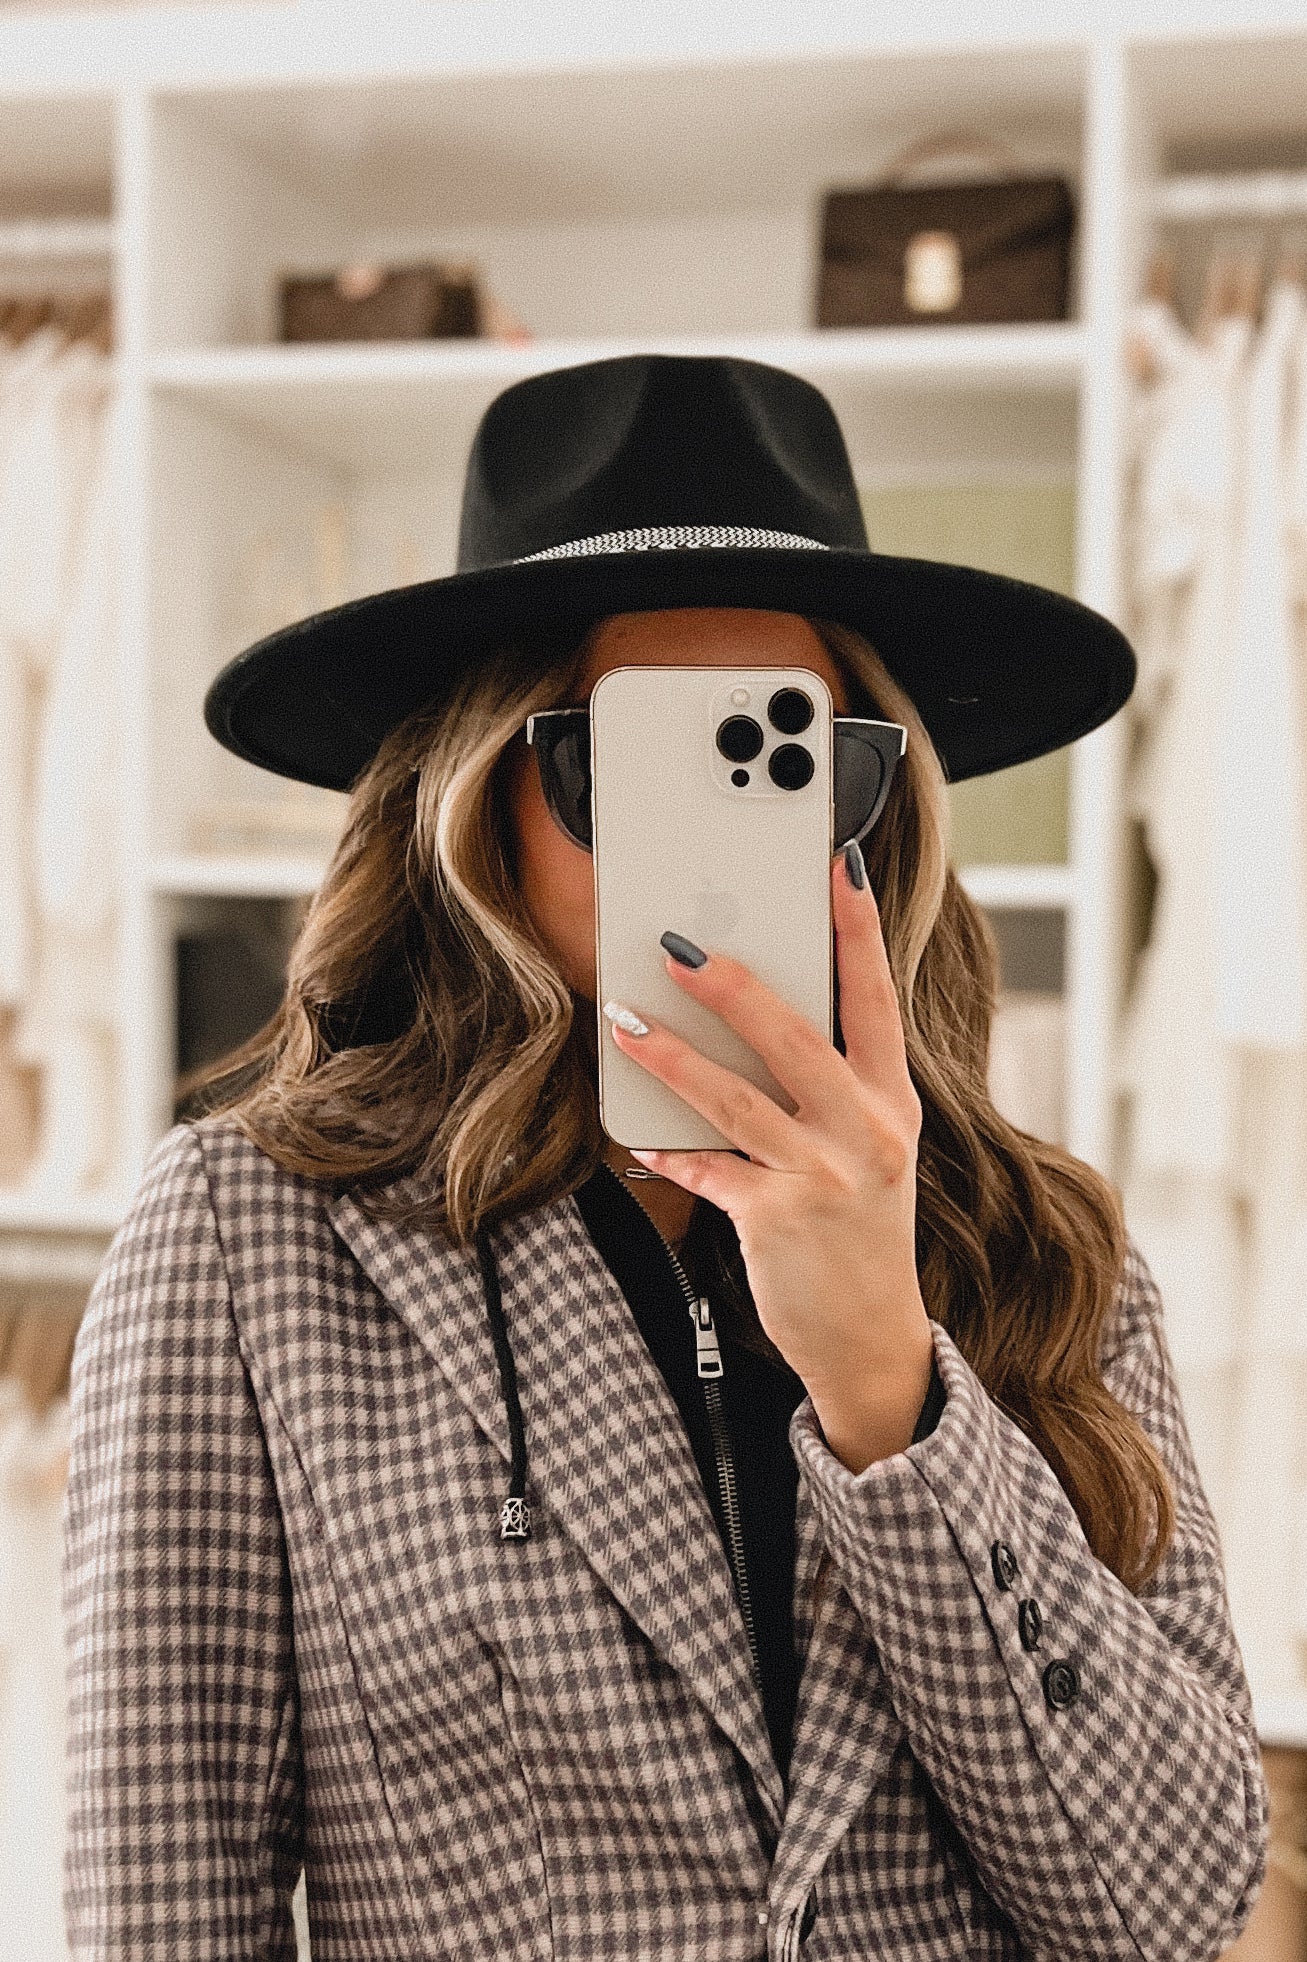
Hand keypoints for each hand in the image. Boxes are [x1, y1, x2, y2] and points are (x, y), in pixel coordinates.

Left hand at [604, 844, 933, 1469]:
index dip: (857, 928)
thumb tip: (756, 1015)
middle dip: (734, 987)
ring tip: (625, 1024)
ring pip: (736, 1100)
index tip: (838, 865)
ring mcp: (823, 1176)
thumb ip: (830, 1086)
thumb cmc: (860, 1228)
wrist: (872, 1338)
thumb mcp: (871, 1148)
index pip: (876, 998)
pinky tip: (638, 1139)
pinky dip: (669, 1152)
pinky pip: (707, 1170)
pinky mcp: (776, 1219)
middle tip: (679, 946)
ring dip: (673, 1059)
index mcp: (891, 1100)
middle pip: (795, 1039)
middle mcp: (867, 1131)